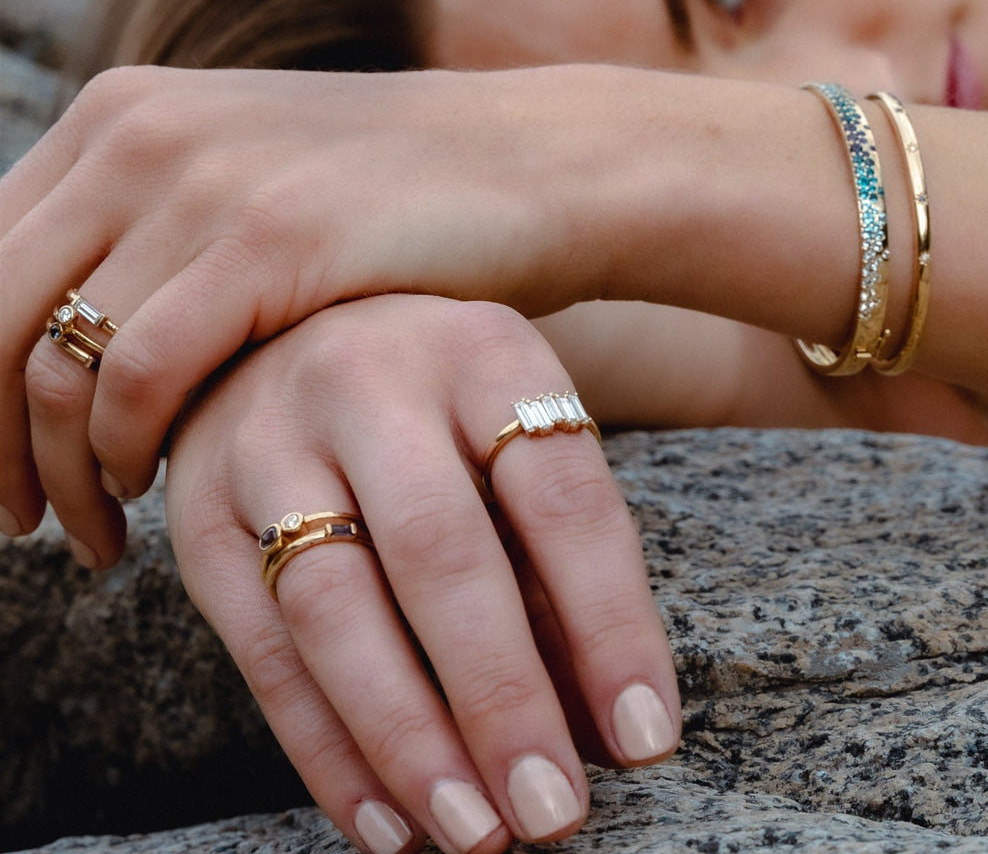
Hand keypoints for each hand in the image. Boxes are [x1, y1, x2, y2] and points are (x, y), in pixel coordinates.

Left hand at [1, 63, 621, 558]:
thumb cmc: (400, 208)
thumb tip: (67, 356)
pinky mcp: (272, 236)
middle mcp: (139, 133)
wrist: (534, 164)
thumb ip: (154, 250)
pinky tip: (154, 490)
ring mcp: (202, 178)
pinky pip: (140, 371)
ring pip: (52, 358)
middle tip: (17, 523)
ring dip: (54, 470)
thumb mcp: (254, 202)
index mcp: (121, 117)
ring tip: (90, 533)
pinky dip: (125, 450)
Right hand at [164, 294, 679, 853]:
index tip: (645, 737)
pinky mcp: (199, 511)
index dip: (610, 622)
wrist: (285, 328)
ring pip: (334, 608)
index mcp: (480, 349)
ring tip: (472, 832)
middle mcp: (368, 380)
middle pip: (441, 552)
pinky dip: (324, 746)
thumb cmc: (432, 394)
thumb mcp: (509, 426)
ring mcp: (270, 440)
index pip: (561, 494)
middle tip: (553, 810)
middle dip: (501, 698)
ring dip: (406, 739)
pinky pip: (258, 645)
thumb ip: (550, 552)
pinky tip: (383, 819)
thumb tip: (600, 716)